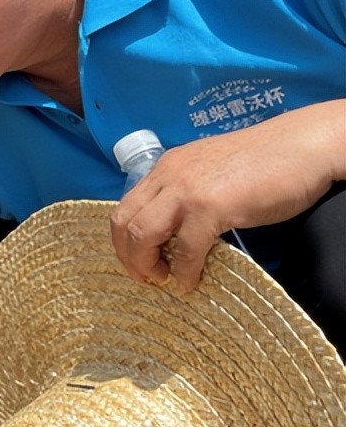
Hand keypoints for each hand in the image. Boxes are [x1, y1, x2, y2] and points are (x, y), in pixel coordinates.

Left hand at [110, 106, 342, 291]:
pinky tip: (190, 280)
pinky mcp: (212, 207)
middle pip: (124, 222)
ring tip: (163, 279)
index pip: (125, 206)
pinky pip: (186, 249)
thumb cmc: (265, 162)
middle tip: (144, 276)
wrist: (303, 145)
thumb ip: (186, 193)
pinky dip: (184, 271)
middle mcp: (169, 175)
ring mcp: (188, 191)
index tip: (136, 260)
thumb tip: (173, 229)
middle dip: (128, 256)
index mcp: (167, 166)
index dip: (123, 240)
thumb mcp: (210, 171)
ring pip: (143, 234)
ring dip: (146, 264)